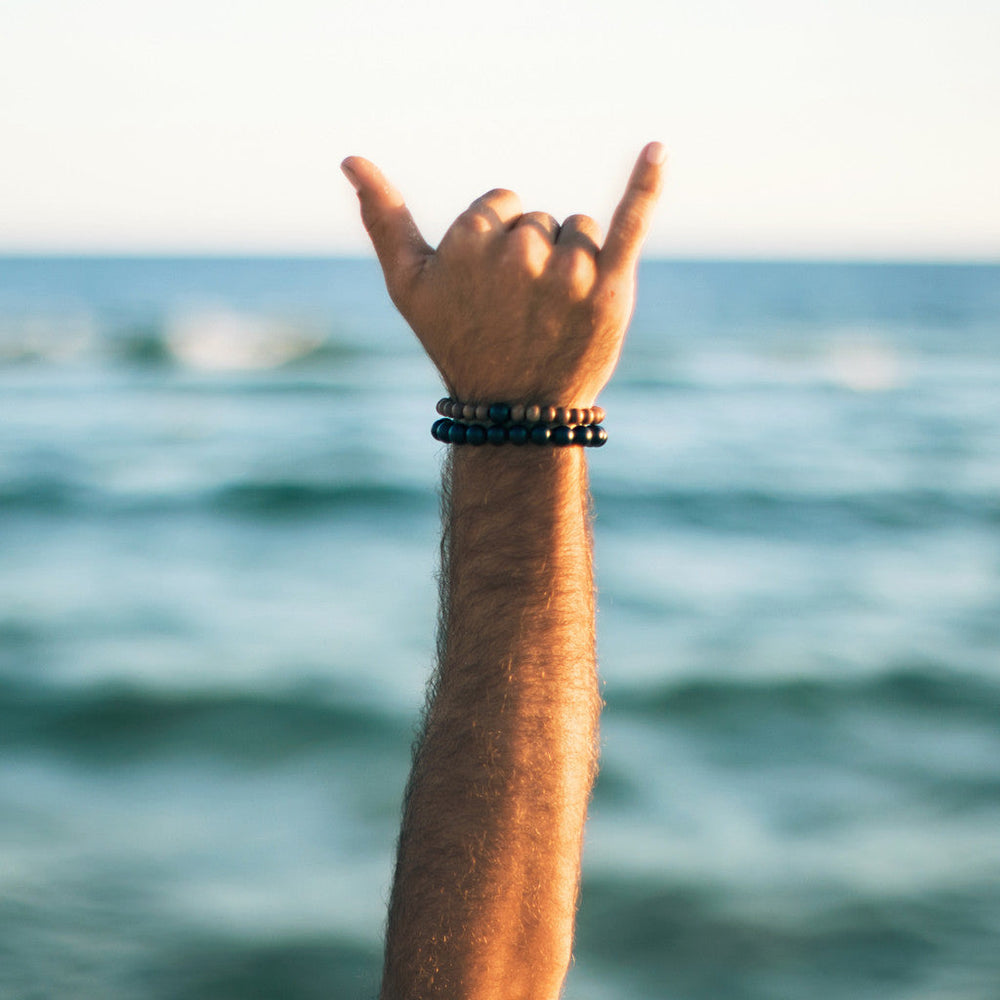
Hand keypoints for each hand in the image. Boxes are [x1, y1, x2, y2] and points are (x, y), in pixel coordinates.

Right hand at [341, 144, 665, 406]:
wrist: (514, 409)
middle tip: (522, 311)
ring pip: (581, 228)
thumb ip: (384, 220)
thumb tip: (350, 159)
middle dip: (535, 255)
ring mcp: (568, 272)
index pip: (502, 203)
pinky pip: (631, 222)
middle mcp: (519, 252)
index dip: (497, 242)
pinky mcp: (609, 290)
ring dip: (573, 261)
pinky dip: (646, 185)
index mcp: (470, 241)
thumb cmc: (456, 342)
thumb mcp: (409, 286)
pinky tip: (656, 149)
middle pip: (541, 219)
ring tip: (555, 313)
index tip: (490, 289)